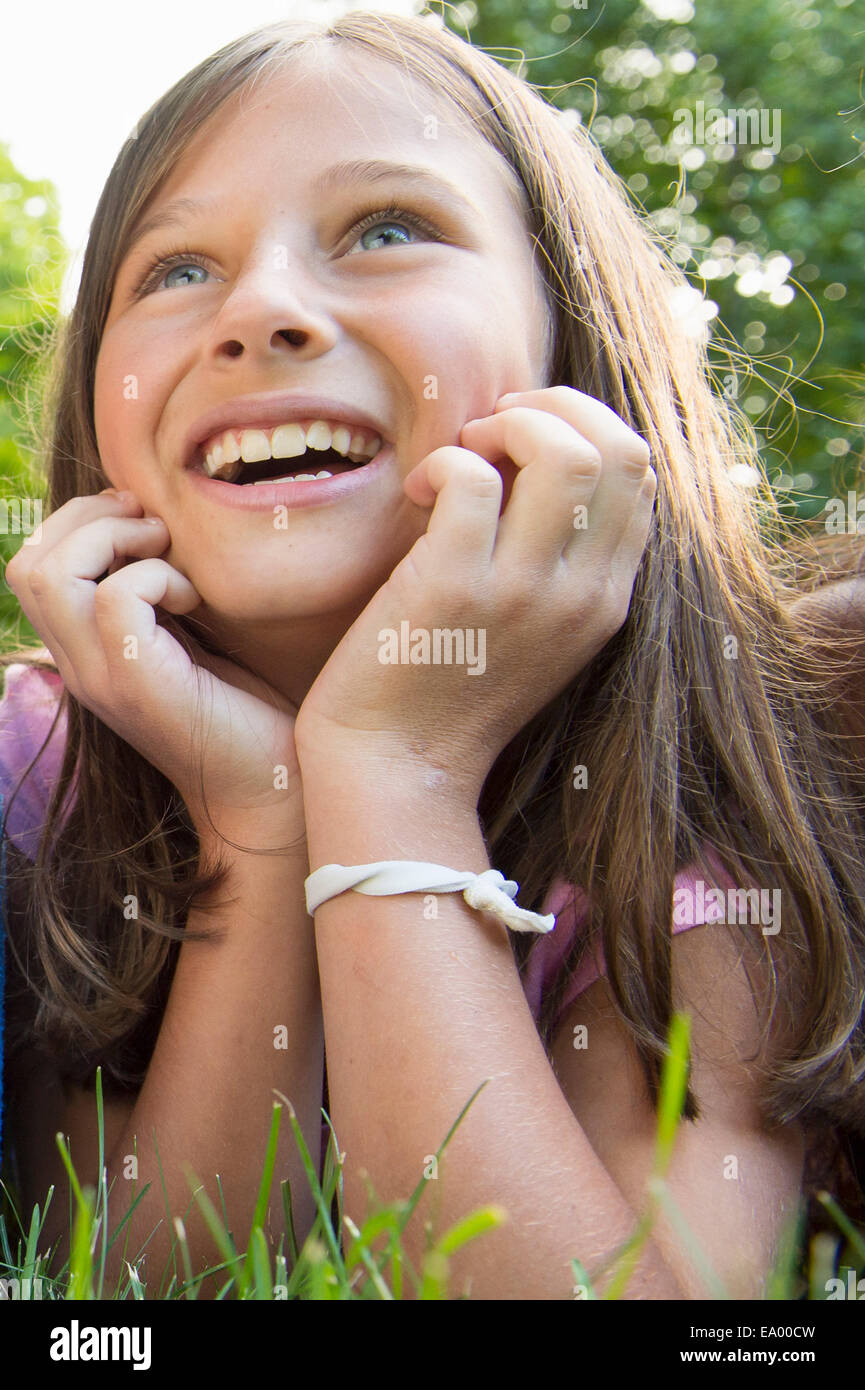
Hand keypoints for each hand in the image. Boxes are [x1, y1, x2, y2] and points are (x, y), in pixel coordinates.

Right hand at [5, 490, 304, 847]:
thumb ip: (159, 596)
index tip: (141, 519)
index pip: (30, 568)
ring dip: (113, 538)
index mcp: (84, 653)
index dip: (77, 524)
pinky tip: (194, 600)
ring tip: (165, 551)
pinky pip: (114, 595)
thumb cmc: (246, 710)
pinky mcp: (136, 684)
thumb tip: (159, 525)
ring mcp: (101, 678)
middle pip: (27, 564)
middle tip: (150, 525)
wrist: (271, 787)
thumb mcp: (190, 639)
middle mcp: (79, 666)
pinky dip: (157, 575)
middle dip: (87, 518)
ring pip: (51, 573)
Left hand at [294, 387, 655, 799]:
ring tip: (462, 457)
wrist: (398, 768)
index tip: (523, 444)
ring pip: (566, 452)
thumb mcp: (533, 626)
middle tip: (493, 432)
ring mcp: (524, 593)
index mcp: (607, 599)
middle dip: (555, 409)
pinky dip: (443, 462)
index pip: (641, 475)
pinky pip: (471, 477)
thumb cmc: (448, 685)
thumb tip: (533, 447)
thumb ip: (554, 552)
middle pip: (624, 450)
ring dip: (506, 427)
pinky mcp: (456, 589)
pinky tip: (419, 495)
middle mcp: (582, 595)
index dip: (585, 429)